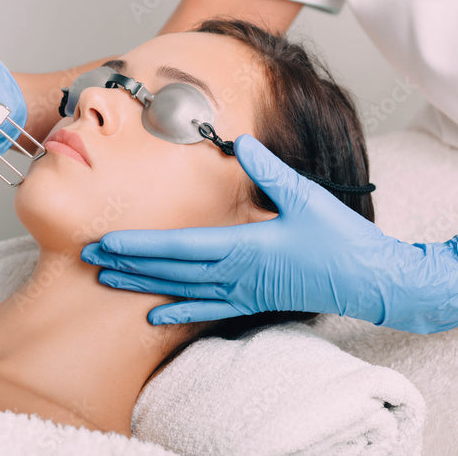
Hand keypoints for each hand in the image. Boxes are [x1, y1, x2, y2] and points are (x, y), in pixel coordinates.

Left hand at [80, 134, 457, 333]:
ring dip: (143, 285)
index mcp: (243, 246)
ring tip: (109, 280)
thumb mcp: (305, 196)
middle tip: (87, 260)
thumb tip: (238, 141)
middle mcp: (235, 273)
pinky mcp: (252, 300)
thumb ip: (268, 169)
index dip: (138, 245)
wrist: (370, 281)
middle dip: (126, 264)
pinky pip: (207, 308)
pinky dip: (179, 312)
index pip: (177, 247)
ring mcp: (242, 290)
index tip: (106, 243)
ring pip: (180, 290)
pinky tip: (155, 316)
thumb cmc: (341, 240)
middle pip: (169, 270)